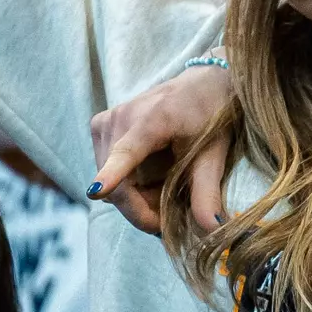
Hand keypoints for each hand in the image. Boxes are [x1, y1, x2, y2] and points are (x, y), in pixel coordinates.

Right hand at [89, 63, 233, 233]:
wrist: (204, 82)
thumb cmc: (212, 116)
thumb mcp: (214, 155)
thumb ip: (207, 191)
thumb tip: (213, 228)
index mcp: (152, 120)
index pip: (127, 153)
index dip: (112, 176)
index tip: (96, 191)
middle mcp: (120, 119)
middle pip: (118, 185)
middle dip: (143, 210)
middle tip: (171, 216)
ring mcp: (105, 122)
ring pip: (111, 184)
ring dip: (137, 198)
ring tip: (167, 184)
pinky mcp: (100, 126)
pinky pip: (108, 171)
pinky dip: (129, 184)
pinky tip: (153, 174)